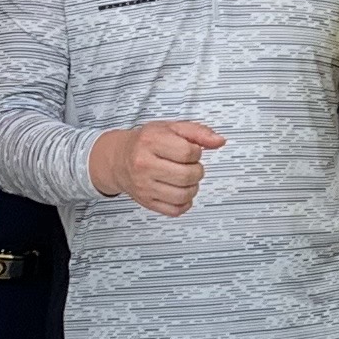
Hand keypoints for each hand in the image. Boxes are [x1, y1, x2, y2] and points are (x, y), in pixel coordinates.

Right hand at [89, 117, 224, 216]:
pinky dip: (184, 203)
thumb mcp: (171, 128)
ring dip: (193, 188)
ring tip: (186, 179)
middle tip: (190, 166)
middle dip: (197, 171)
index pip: (188, 152)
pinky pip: (174, 210)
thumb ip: (198, 132)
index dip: (197, 153)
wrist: (119, 159)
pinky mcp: (146, 202)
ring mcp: (144, 186)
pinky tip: (180, 192)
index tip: (191, 152)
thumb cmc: (146, 142)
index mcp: (150, 141)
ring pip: (183, 195)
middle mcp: (144, 164)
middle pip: (187, 175)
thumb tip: (219, 141)